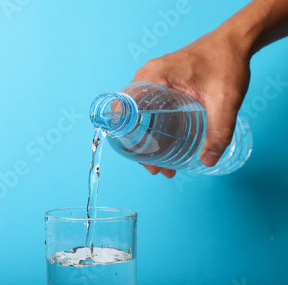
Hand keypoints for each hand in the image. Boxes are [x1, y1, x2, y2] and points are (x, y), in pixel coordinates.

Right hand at [132, 28, 250, 177]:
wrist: (235, 41)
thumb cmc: (227, 62)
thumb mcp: (225, 100)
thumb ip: (219, 131)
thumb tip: (207, 160)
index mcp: (154, 76)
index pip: (124, 107)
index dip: (127, 135)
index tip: (140, 156)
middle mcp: (147, 75)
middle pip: (131, 115)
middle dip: (140, 145)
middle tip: (155, 167)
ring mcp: (153, 77)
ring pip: (139, 112)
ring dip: (146, 137)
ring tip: (161, 161)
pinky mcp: (161, 80)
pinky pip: (147, 105)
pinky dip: (152, 125)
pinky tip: (164, 142)